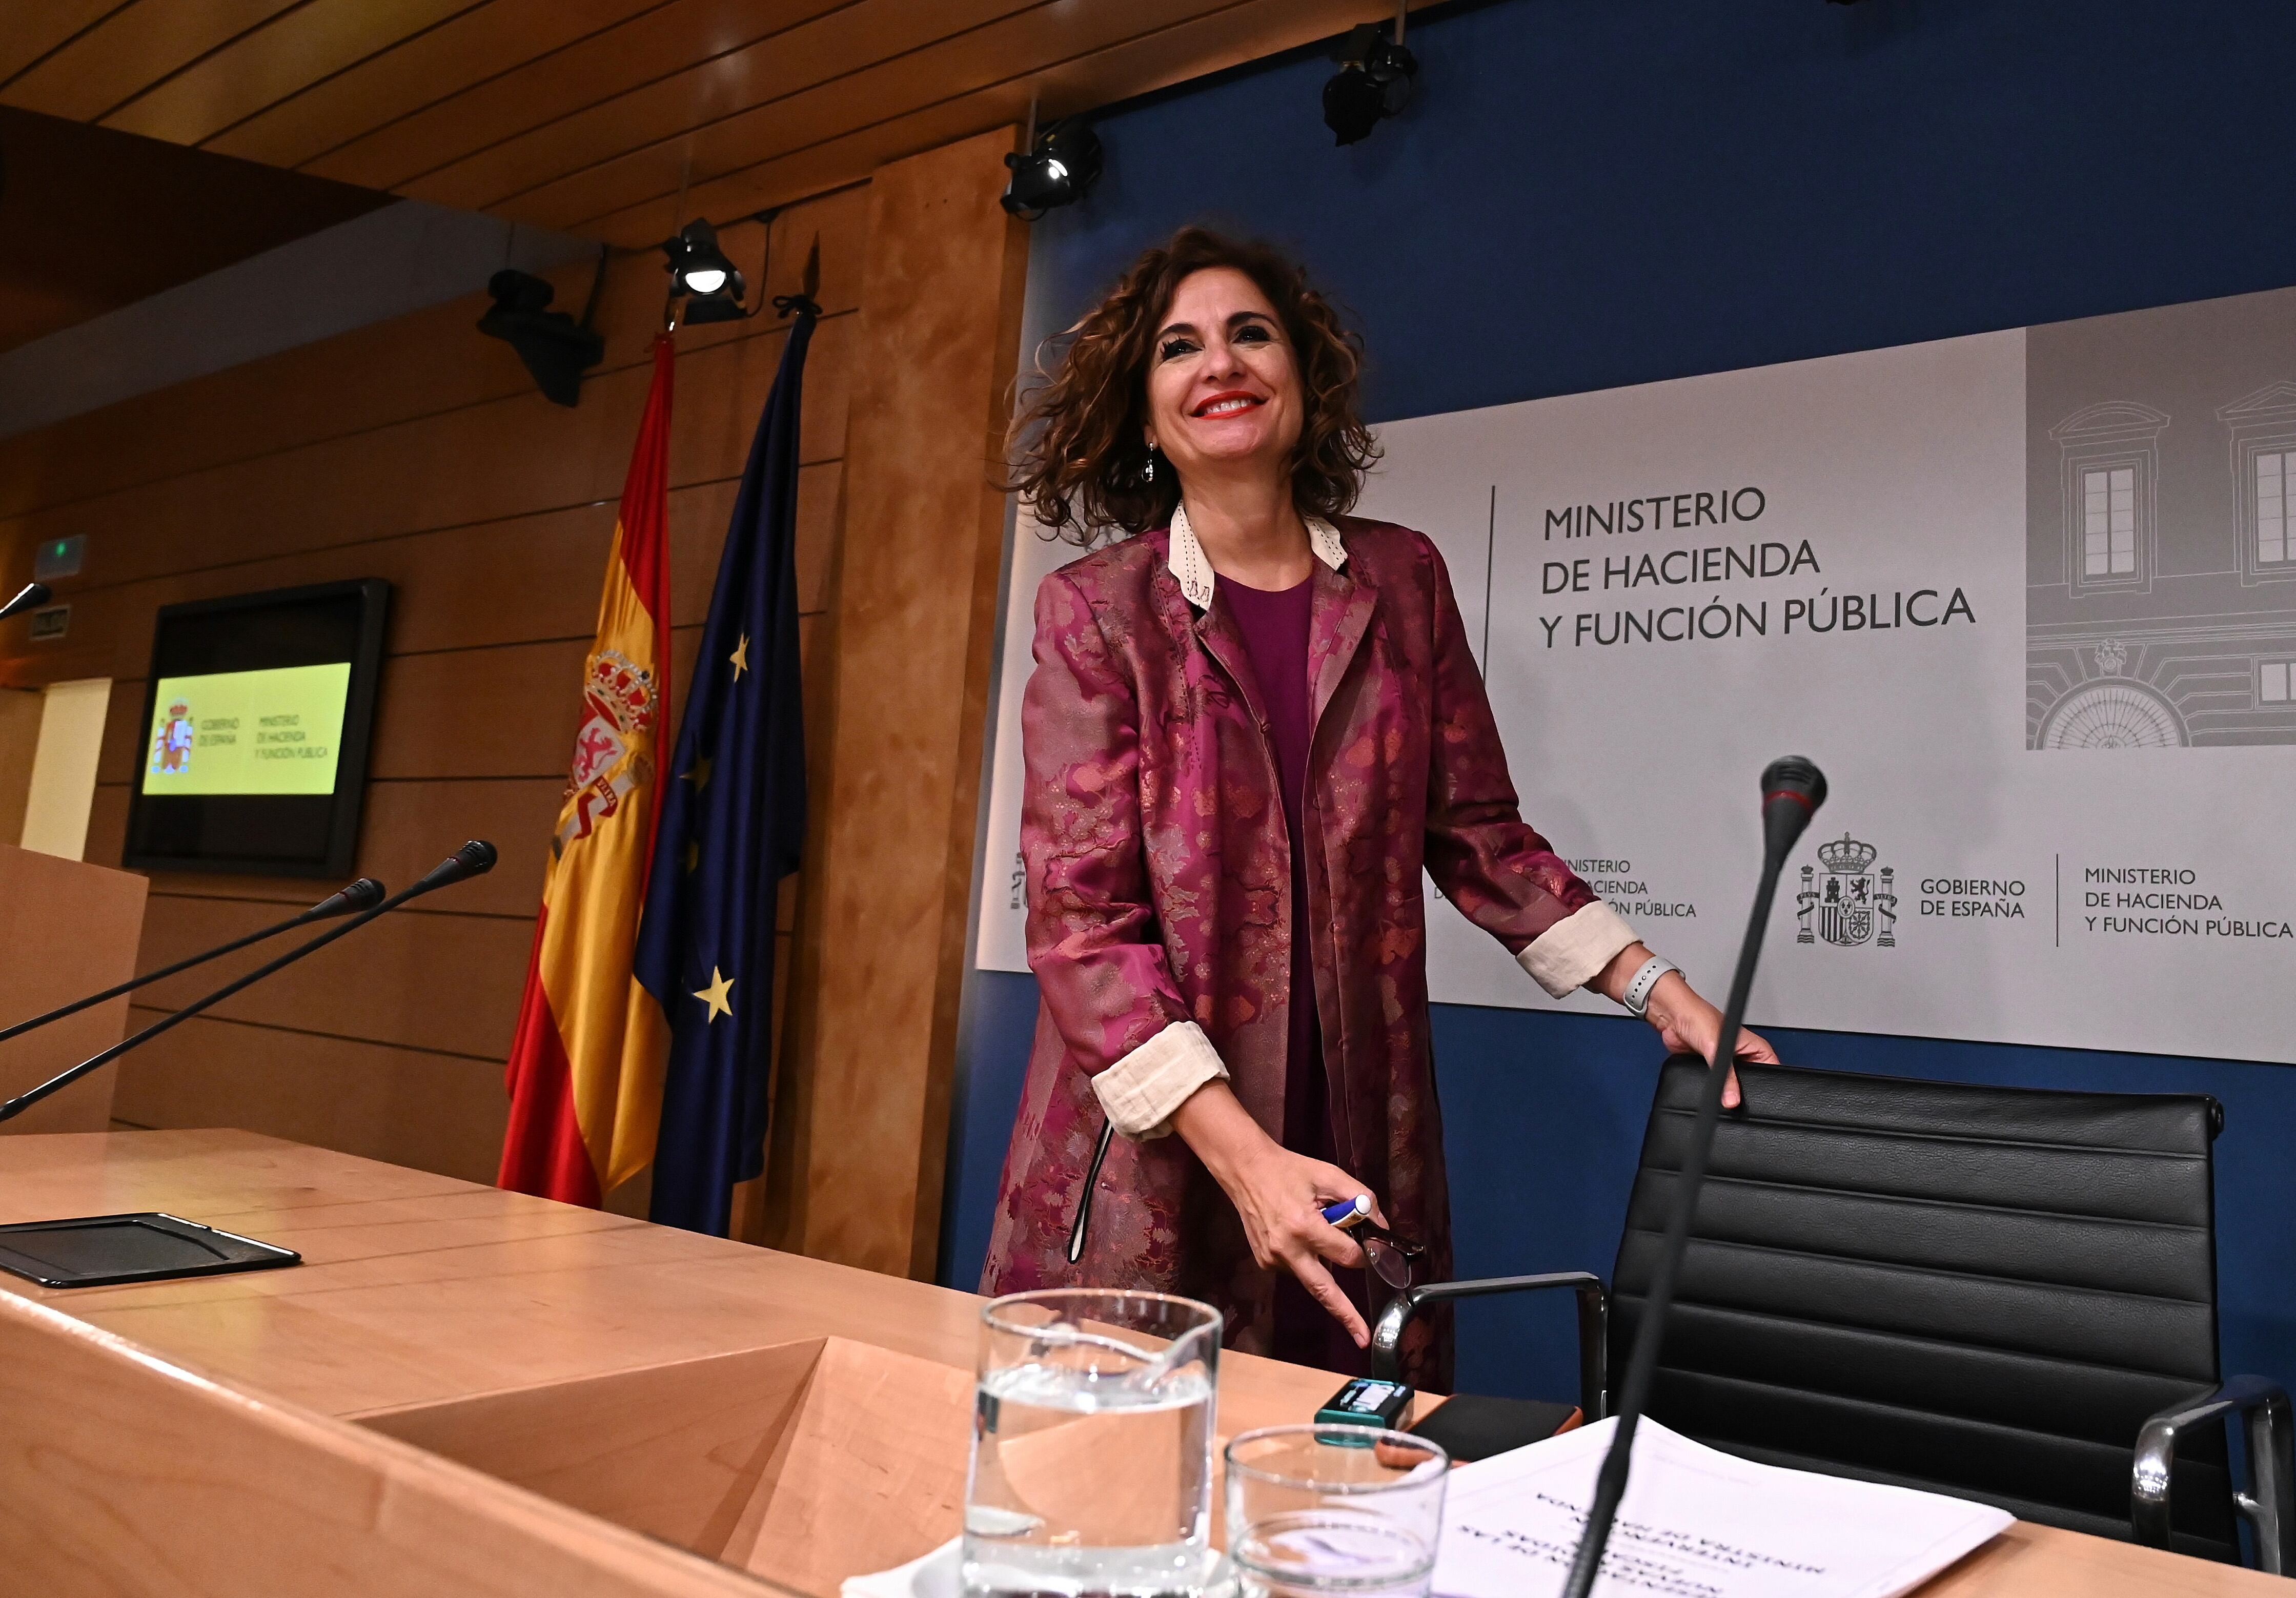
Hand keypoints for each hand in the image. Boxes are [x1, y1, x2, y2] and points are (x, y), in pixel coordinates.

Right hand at [1168, 1081, 1381, 1346]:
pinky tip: (1297, 1232)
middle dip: (1346, 1315)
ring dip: (1323, 1263)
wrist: (1245, 1170)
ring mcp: (1272, 1259)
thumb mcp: (1330, 1175)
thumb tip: (1381, 1226)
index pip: (1348, 1255)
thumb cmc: (1290, 1170)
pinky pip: (1297, 1269)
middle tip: (1363, 1337)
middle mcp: (1287, 1250)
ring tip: (1311, 1226)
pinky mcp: (1265, 1262)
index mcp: (1304, 1227)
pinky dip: (1306, 1258)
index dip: (1364, 1251)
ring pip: (1313, 1276)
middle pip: (1325, 1290)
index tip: (1373, 1246)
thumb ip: (1362, 1198)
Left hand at [1590, 944, 1774, 1109]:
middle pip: (1752, 1082)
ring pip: (1733, 1087)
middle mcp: (1742, 1057)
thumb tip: (1732, 1098)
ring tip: (1723, 1095)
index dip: (1768, 1084)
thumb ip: (1726, 1075)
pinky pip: (1716, 1087)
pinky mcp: (1711, 1071)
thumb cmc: (1697, 1017)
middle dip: (1744, 1092)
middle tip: (1737, 1098)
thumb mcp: (1716, 1047)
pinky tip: (1711, 1092)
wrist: (1672, 1018)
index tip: (1760, 1097)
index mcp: (1754, 1047)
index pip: (1771, 1070)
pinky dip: (1714, 1091)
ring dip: (1727, 1092)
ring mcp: (1726, 1065)